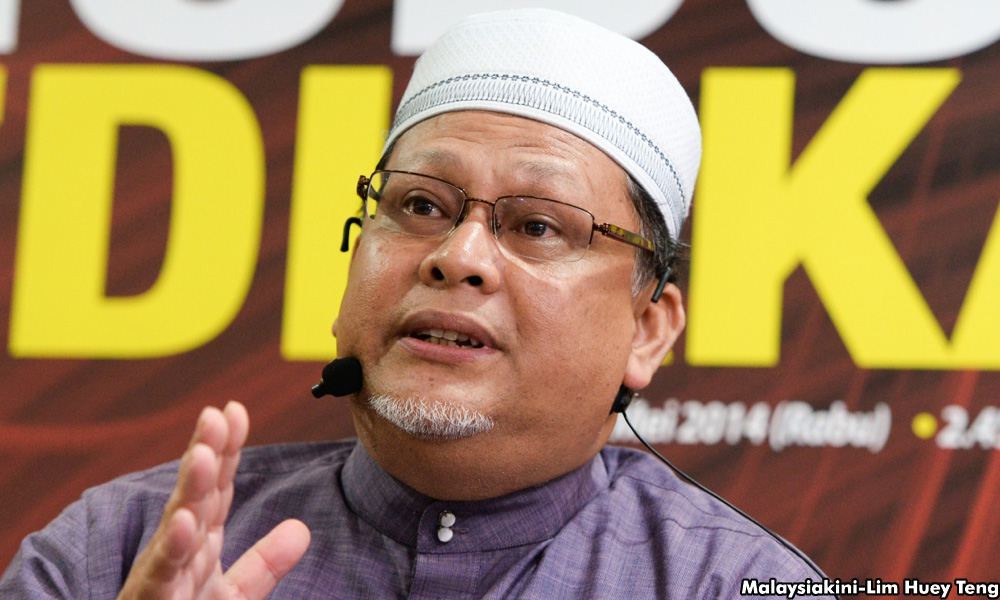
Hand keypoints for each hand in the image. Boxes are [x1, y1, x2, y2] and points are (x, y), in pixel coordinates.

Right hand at [117, 401, 310, 599]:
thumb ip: (264, 564)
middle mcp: (178, 551)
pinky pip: (162, 574)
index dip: (227, 449)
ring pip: (176, 526)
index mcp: (200, 544)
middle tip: (216, 413)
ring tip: (204, 454)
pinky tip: (185, 521)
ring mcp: (163, 576)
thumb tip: (301, 528)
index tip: (236, 410)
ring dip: (189, 489)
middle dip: (205, 453)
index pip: (217, 489)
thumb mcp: (233, 596)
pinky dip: (173, 547)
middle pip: (195, 496)